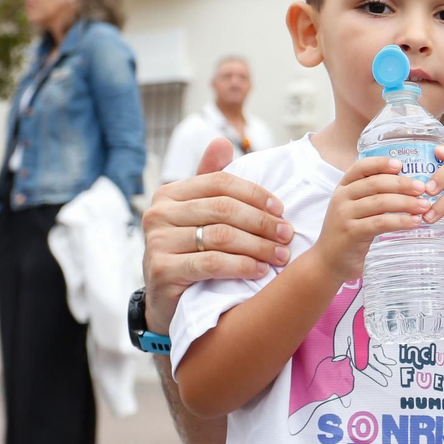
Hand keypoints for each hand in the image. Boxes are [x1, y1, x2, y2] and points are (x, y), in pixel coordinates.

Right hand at [141, 138, 291, 333]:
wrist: (167, 301)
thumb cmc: (191, 252)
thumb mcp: (200, 215)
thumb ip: (211, 181)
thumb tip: (221, 142)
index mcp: (169, 194)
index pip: (221, 183)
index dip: (255, 194)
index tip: (282, 209)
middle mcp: (158, 214)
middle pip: (224, 209)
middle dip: (262, 222)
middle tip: (288, 235)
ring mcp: (156, 242)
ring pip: (221, 236)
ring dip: (258, 246)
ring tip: (281, 255)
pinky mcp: (161, 271)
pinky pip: (212, 263)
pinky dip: (241, 265)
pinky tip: (260, 270)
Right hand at [316, 156, 435, 281]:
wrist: (328, 262)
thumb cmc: (349, 231)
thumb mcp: (355, 208)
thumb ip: (372, 195)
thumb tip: (408, 184)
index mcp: (343, 187)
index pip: (361, 167)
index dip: (381, 163)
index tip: (400, 164)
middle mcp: (341, 198)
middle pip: (375, 184)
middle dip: (402, 184)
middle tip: (422, 188)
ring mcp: (344, 215)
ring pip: (380, 202)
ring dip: (406, 203)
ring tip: (424, 206)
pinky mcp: (351, 233)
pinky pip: (380, 223)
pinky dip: (400, 221)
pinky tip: (414, 222)